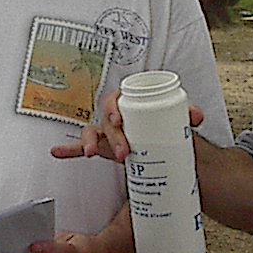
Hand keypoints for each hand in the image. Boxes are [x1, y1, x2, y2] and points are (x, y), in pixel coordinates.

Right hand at [50, 89, 207, 163]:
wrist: (175, 148)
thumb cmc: (171, 127)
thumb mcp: (179, 119)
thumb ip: (187, 114)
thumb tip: (196, 116)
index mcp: (130, 103)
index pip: (116, 98)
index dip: (113, 107)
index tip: (119, 120)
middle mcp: (117, 116)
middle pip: (106, 121)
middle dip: (113, 136)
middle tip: (125, 152)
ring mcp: (109, 132)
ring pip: (93, 133)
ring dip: (90, 142)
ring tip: (92, 153)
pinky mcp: (106, 149)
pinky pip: (83, 147)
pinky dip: (70, 149)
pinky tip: (57, 152)